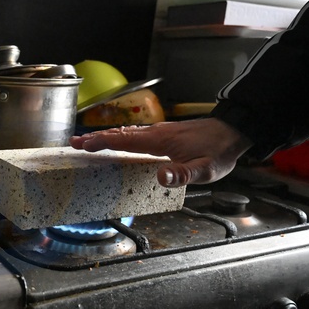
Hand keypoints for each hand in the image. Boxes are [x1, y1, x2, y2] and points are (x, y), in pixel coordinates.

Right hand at [69, 118, 252, 186]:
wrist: (234, 131)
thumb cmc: (219, 151)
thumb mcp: (205, 169)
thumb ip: (182, 174)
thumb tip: (161, 177)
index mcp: (159, 141)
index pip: (123, 141)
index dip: (100, 142)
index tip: (81, 145)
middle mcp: (155, 133)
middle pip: (119, 134)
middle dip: (95, 139)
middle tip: (74, 143)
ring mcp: (160, 132)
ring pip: (126, 133)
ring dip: (105, 137)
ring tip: (87, 142)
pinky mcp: (165, 134)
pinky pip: (135, 135)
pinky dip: (119, 137)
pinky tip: (118, 142)